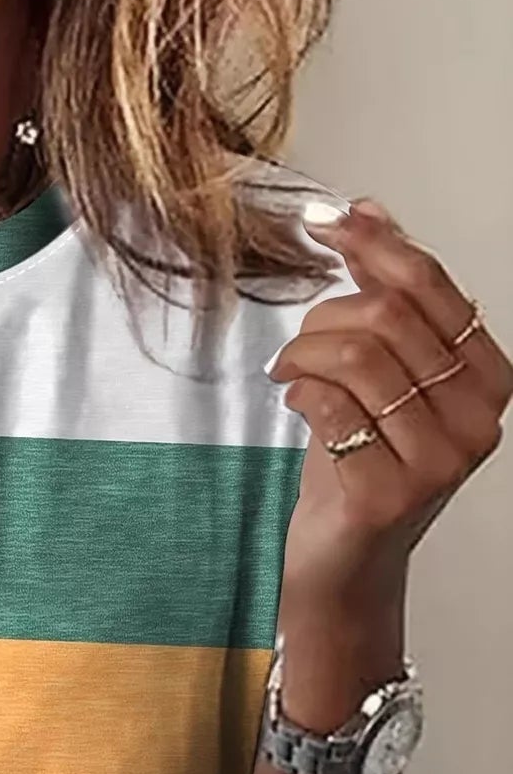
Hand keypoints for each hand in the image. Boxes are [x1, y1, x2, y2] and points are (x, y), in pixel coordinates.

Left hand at [268, 199, 511, 612]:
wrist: (342, 564)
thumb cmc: (359, 467)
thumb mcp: (379, 375)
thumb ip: (383, 297)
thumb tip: (370, 210)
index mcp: (486, 378)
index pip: (431, 287)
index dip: (374, 245)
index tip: (325, 222)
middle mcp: (476, 418)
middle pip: (389, 318)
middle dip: (324, 317)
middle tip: (296, 346)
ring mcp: (438, 461)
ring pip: (359, 357)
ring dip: (305, 353)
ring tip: (287, 374)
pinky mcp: (389, 494)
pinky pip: (335, 408)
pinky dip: (302, 392)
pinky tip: (294, 401)